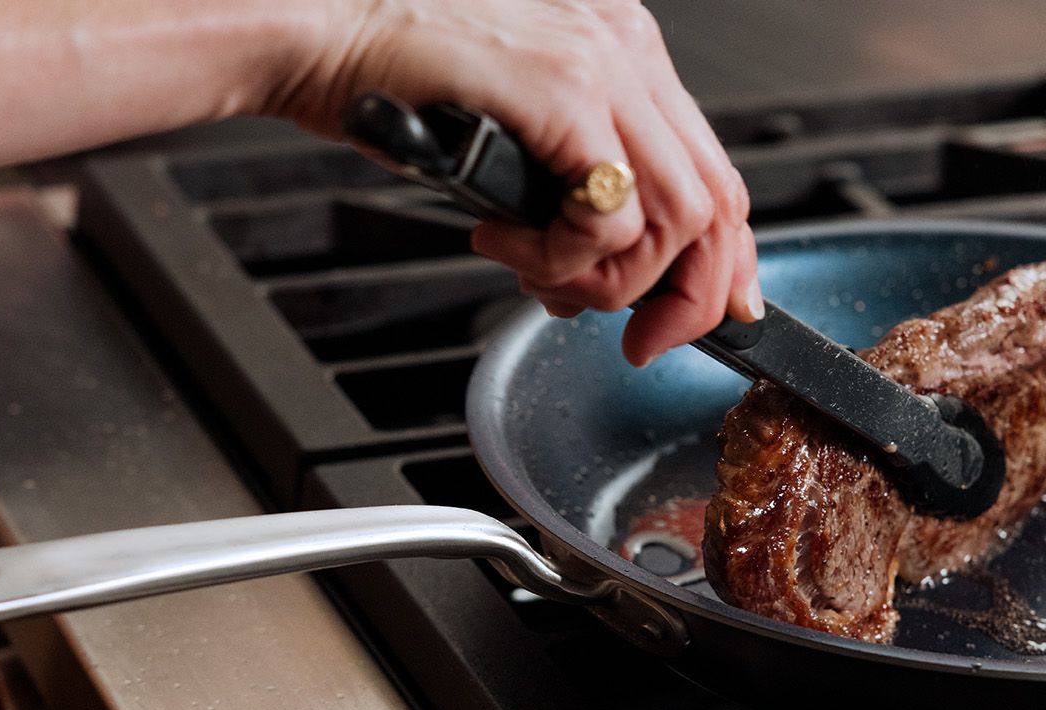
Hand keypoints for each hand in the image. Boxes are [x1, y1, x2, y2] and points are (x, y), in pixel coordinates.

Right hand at [270, 0, 762, 365]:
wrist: (323, 34)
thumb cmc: (396, 82)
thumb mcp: (514, 131)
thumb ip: (573, 178)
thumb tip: (606, 265)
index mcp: (624, 50)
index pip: (715, 169)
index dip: (722, 261)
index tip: (704, 316)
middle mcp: (626, 48)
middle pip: (715, 199)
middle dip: (685, 295)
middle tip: (636, 337)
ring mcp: (601, 65)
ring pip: (675, 218)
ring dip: (612, 280)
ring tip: (542, 278)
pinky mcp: (564, 92)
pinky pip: (609, 217)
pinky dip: (565, 256)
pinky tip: (506, 242)